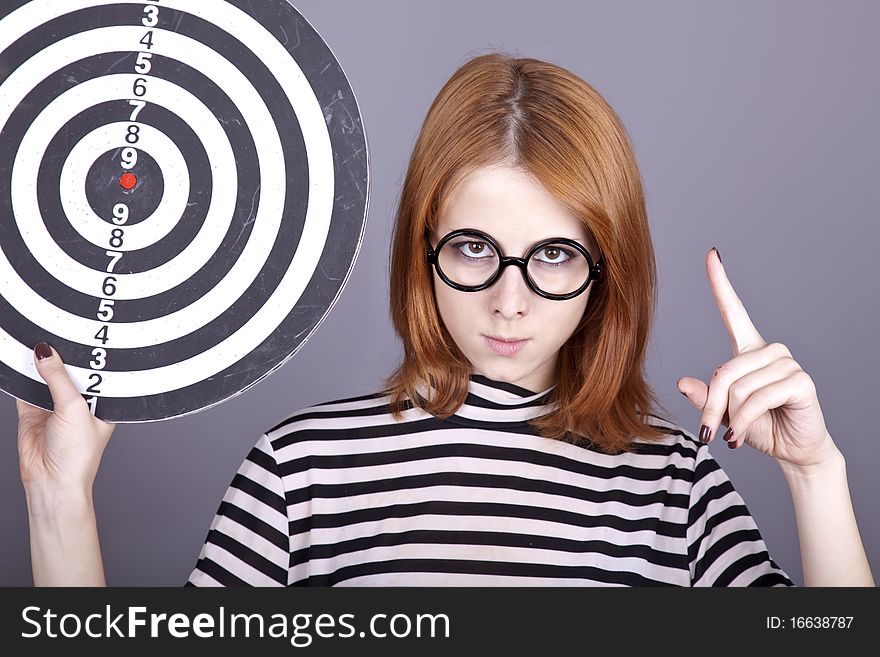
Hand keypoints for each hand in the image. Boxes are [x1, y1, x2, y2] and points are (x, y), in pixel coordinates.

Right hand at [17, 342, 115, 494]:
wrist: (50, 482)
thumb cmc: (78, 454)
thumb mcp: (74, 408)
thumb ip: (59, 379)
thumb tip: (46, 352)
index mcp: (102, 402)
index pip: (96, 370)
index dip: (89, 353)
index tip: (80, 330)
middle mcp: (80, 403)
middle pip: (69, 371)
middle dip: (61, 356)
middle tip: (54, 330)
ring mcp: (55, 407)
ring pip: (46, 377)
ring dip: (40, 365)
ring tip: (35, 340)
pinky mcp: (33, 412)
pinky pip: (26, 388)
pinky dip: (22, 376)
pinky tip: (20, 360)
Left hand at [676, 248, 837, 468]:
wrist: (793, 450)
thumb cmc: (759, 427)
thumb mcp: (723, 413)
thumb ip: (704, 398)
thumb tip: (682, 383)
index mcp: (748, 349)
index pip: (733, 310)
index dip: (721, 283)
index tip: (711, 255)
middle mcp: (769, 350)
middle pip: (724, 371)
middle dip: (711, 407)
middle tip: (708, 433)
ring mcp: (787, 363)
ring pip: (738, 388)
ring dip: (730, 418)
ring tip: (734, 433)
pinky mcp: (801, 381)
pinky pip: (757, 399)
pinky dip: (744, 422)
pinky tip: (743, 435)